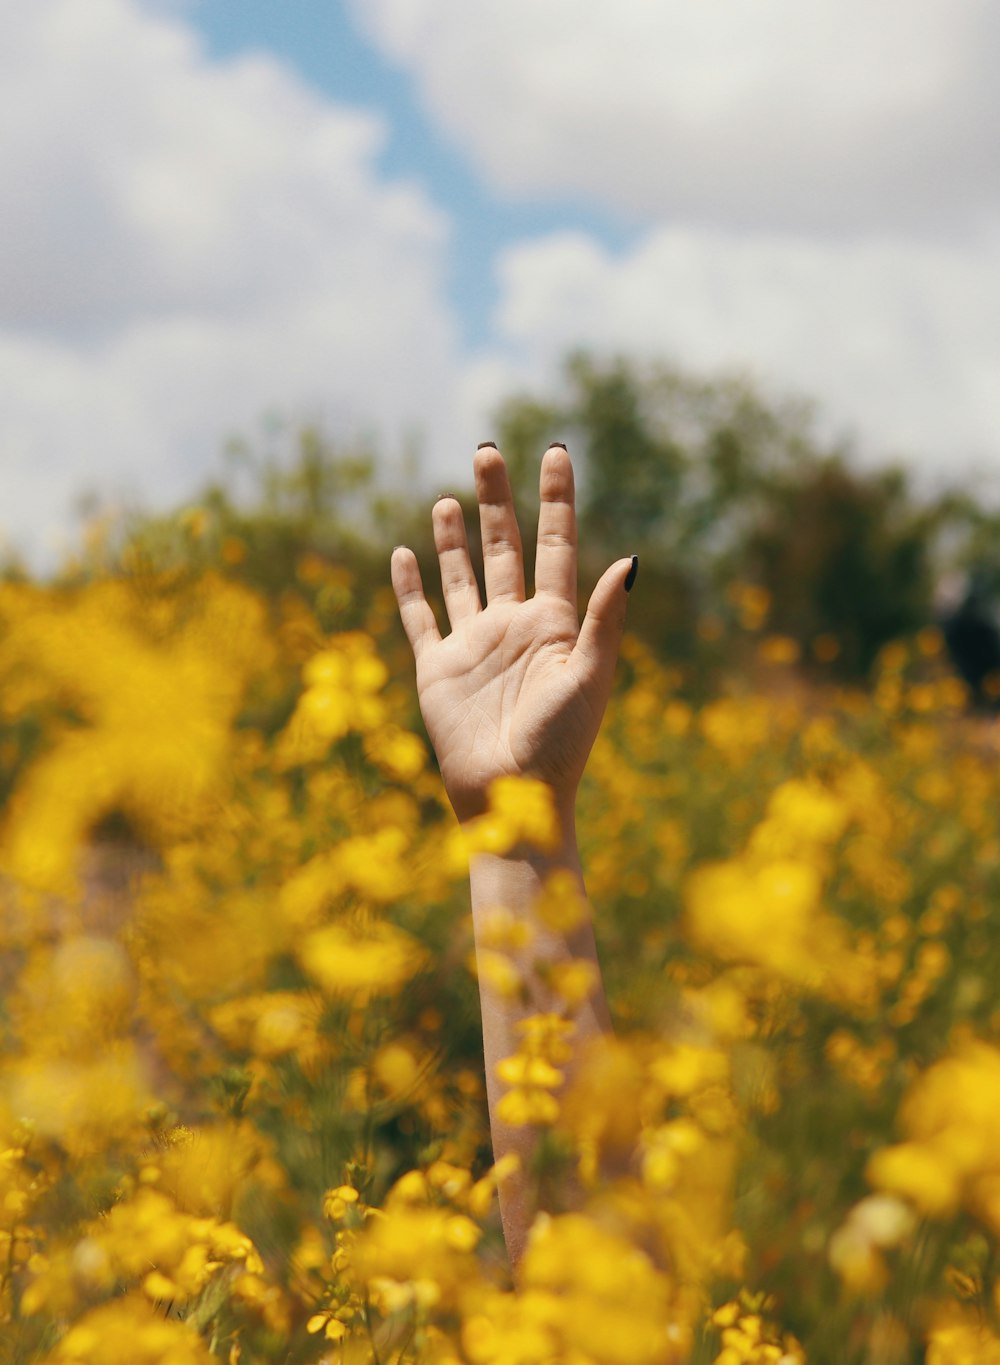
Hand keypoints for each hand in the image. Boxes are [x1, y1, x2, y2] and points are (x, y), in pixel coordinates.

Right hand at [391, 444, 634, 823]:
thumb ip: (604, 617)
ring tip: (448, 497)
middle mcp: (514, 625)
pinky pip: (421, 617)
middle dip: (497, 499)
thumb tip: (631, 559)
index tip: (557, 451)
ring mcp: (474, 644)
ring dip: (455, 537)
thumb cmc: (559, 744)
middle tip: (487, 450)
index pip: (557, 545)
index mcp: (556, 623)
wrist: (512, 799)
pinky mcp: (438, 668)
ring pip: (462, 575)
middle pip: (505, 547)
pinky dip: (411, 586)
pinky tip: (403, 553)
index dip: (556, 499)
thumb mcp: (589, 676)